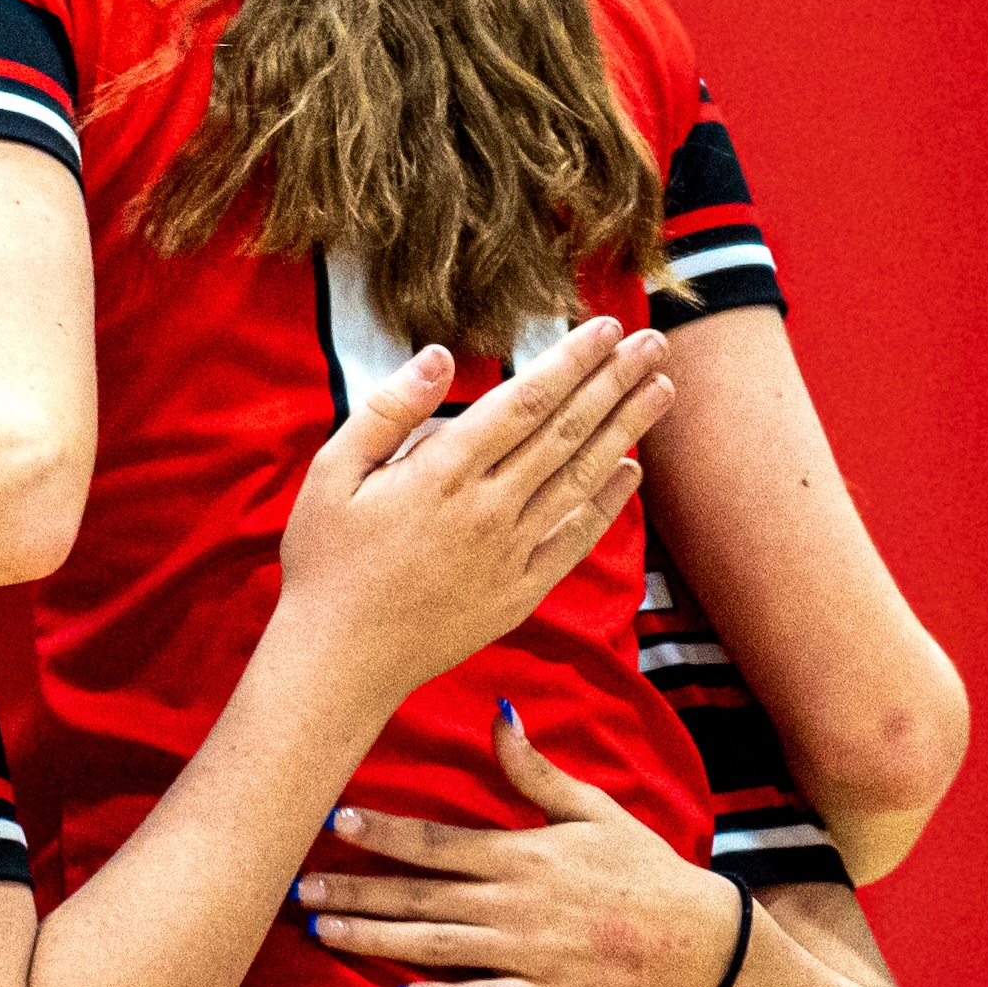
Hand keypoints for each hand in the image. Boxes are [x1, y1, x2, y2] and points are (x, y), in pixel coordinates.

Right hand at [274, 319, 668, 695]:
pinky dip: (608, 503)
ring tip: (662, 390)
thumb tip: (440, 356)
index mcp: (442, 472)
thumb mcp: (331, 472)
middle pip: (566, 432)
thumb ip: (388, 410)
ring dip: (626, 430)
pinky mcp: (520, 591)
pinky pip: (576, 539)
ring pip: (581, 478)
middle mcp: (489, 508)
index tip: (605, 328)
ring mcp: (511, 552)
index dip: (570, 361)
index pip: (524, 402)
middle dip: (614, 382)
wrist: (340, 658)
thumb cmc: (325, 561)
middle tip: (655, 343)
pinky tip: (631, 470)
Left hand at [300, 703, 742, 986]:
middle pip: (419, 897)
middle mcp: (514, 905)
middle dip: (355, 894)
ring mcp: (527, 954)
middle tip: (297, 891)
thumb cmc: (640, 865)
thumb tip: (498, 712)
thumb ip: (534, 769)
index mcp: (521, 856)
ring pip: (436, 947)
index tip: (332, 824)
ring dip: (375, 942)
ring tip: (322, 934)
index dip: (382, 834)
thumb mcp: (590, 808)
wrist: (698, 938)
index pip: (437, 842)